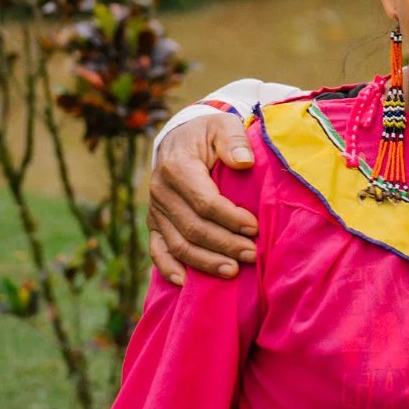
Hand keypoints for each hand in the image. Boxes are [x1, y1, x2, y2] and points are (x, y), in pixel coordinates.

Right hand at [148, 111, 258, 284]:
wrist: (180, 139)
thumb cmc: (208, 135)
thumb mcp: (223, 126)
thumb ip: (234, 140)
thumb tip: (243, 162)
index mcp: (178, 167)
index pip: (205, 201)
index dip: (230, 218)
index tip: (255, 228)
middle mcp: (161, 191)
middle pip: (193, 227)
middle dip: (224, 244)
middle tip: (251, 254)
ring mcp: (155, 210)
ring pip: (178, 244)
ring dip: (205, 262)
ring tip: (232, 272)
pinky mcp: (154, 223)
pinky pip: (157, 250)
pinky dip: (169, 268)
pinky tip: (185, 283)